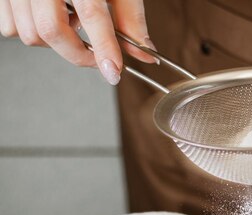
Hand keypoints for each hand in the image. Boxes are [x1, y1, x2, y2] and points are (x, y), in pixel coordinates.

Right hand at [0, 0, 156, 84]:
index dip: (104, 47)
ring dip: (56, 43)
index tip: (114, 71)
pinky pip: (11, 28)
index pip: (91, 13)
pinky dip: (34, 33)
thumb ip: (130, 17)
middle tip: (99, 59)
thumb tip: (145, 52)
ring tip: (73, 26)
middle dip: (79, 54)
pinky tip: (52, 19)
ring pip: (30, 34)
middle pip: (52, 31)